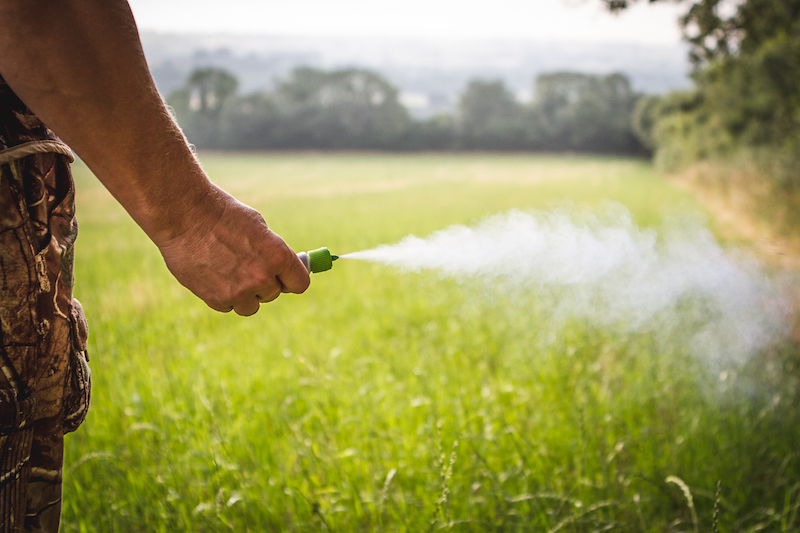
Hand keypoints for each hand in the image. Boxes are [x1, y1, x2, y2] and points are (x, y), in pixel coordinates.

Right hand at [156, 186, 309, 315]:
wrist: (184, 214)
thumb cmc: (223, 214)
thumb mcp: (258, 226)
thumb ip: (273, 251)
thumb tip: (282, 271)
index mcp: (278, 255)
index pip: (300, 283)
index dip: (292, 279)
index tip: (285, 278)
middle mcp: (262, 276)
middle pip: (274, 293)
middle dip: (264, 283)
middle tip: (245, 265)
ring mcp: (239, 291)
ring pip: (251, 305)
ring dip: (244, 294)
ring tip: (228, 270)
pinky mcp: (216, 299)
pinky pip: (228, 306)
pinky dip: (222, 295)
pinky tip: (212, 273)